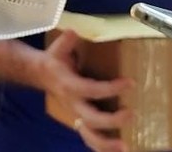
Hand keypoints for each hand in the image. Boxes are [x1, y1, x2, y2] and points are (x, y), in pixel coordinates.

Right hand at [42, 30, 133, 151]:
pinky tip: (118, 150)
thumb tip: (73, 32)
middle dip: (111, 121)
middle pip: (91, 119)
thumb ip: (66, 41)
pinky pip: (89, 138)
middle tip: (131, 114)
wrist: (40, 75)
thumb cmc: (54, 61)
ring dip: (106, 144)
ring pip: (89, 135)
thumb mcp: (57, 48)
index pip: (91, 90)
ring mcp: (76, 115)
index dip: (111, 88)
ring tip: (124, 148)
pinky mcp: (79, 121)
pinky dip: (102, 147)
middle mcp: (73, 104)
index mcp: (69, 86)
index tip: (130, 83)